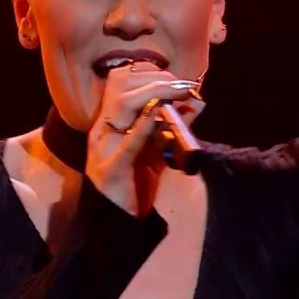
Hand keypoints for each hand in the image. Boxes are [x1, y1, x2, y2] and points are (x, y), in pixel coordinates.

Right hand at [85, 61, 200, 215]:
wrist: (118, 226)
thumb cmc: (137, 186)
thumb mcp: (158, 150)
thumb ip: (174, 126)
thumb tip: (197, 101)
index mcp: (109, 123)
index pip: (120, 80)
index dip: (149, 72)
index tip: (177, 78)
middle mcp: (102, 131)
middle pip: (119, 87)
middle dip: (154, 79)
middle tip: (182, 84)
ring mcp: (102, 150)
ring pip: (121, 106)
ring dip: (153, 93)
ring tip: (178, 92)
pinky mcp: (110, 171)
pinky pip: (127, 144)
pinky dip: (143, 126)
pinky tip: (157, 114)